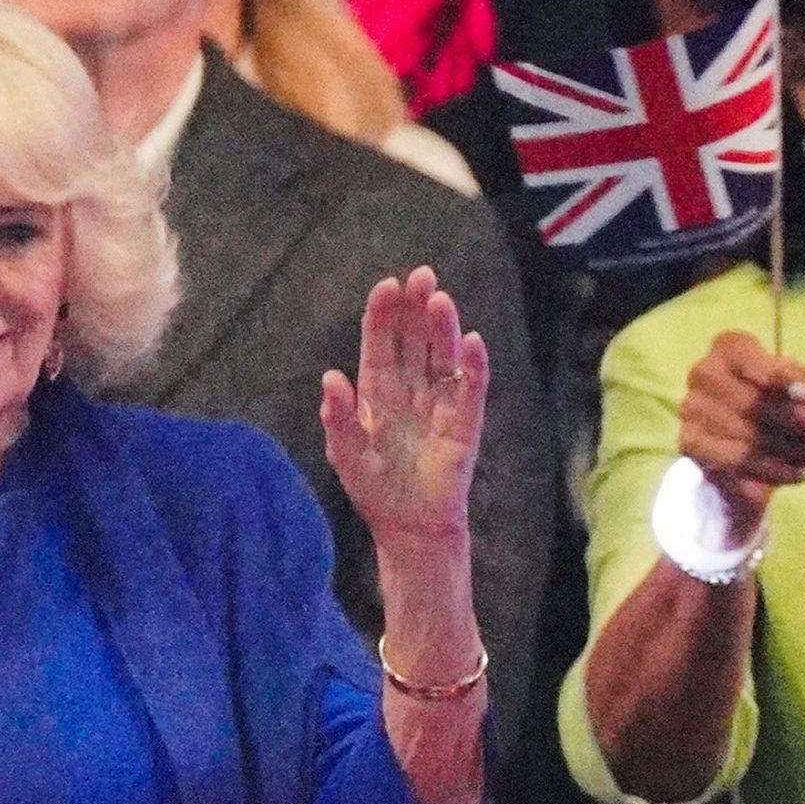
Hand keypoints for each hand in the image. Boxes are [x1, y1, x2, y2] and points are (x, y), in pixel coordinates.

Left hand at [320, 268, 487, 549]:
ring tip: (441, 300)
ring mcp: (440, 402)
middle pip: (415, 338)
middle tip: (422, 276)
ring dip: (444, 328)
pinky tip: (473, 343)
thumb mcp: (346, 455)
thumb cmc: (375, 490)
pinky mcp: (465, 423)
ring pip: (443, 355)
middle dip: (417, 307)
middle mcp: (410, 388)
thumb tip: (330, 377)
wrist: (410, 527)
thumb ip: (338, 419)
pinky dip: (474, 366)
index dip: (385, 313)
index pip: (381, 341)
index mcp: (378, 389)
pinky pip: (471, 389)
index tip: (389, 285)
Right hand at [677, 331, 804, 545]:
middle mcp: (703, 373)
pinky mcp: (691, 443)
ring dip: (794, 452)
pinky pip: (736, 462)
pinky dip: (774, 470)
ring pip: (747, 436)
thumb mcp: (800, 386)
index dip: (781, 379)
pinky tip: (801, 473)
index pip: (750, 359)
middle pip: (751, 402)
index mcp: (729, 347)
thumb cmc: (780, 400)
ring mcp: (691, 409)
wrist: (746, 440)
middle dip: (799, 425)